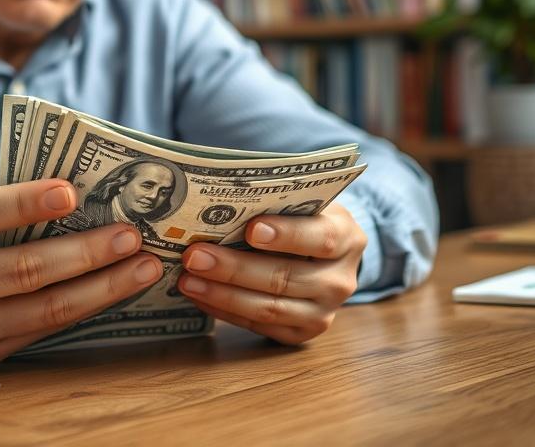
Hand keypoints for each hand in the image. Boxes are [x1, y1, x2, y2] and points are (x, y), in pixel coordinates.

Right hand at [0, 178, 162, 363]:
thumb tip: (79, 195)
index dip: (26, 202)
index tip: (71, 192)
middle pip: (23, 268)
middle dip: (85, 252)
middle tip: (131, 236)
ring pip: (44, 308)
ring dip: (102, 287)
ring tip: (143, 267)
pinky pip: (46, 328)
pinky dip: (88, 307)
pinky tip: (118, 289)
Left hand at [177, 203, 365, 344]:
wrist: (324, 255)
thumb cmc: (301, 218)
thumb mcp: (301, 203)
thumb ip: (274, 202)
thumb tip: (217, 202)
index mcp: (347, 237)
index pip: (321, 237)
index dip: (287, 235)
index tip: (251, 229)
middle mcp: (340, 280)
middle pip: (286, 277)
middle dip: (235, 268)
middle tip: (194, 255)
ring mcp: (324, 312)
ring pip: (270, 307)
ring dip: (223, 294)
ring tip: (188, 279)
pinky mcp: (302, 333)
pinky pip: (260, 326)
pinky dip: (225, 311)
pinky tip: (199, 295)